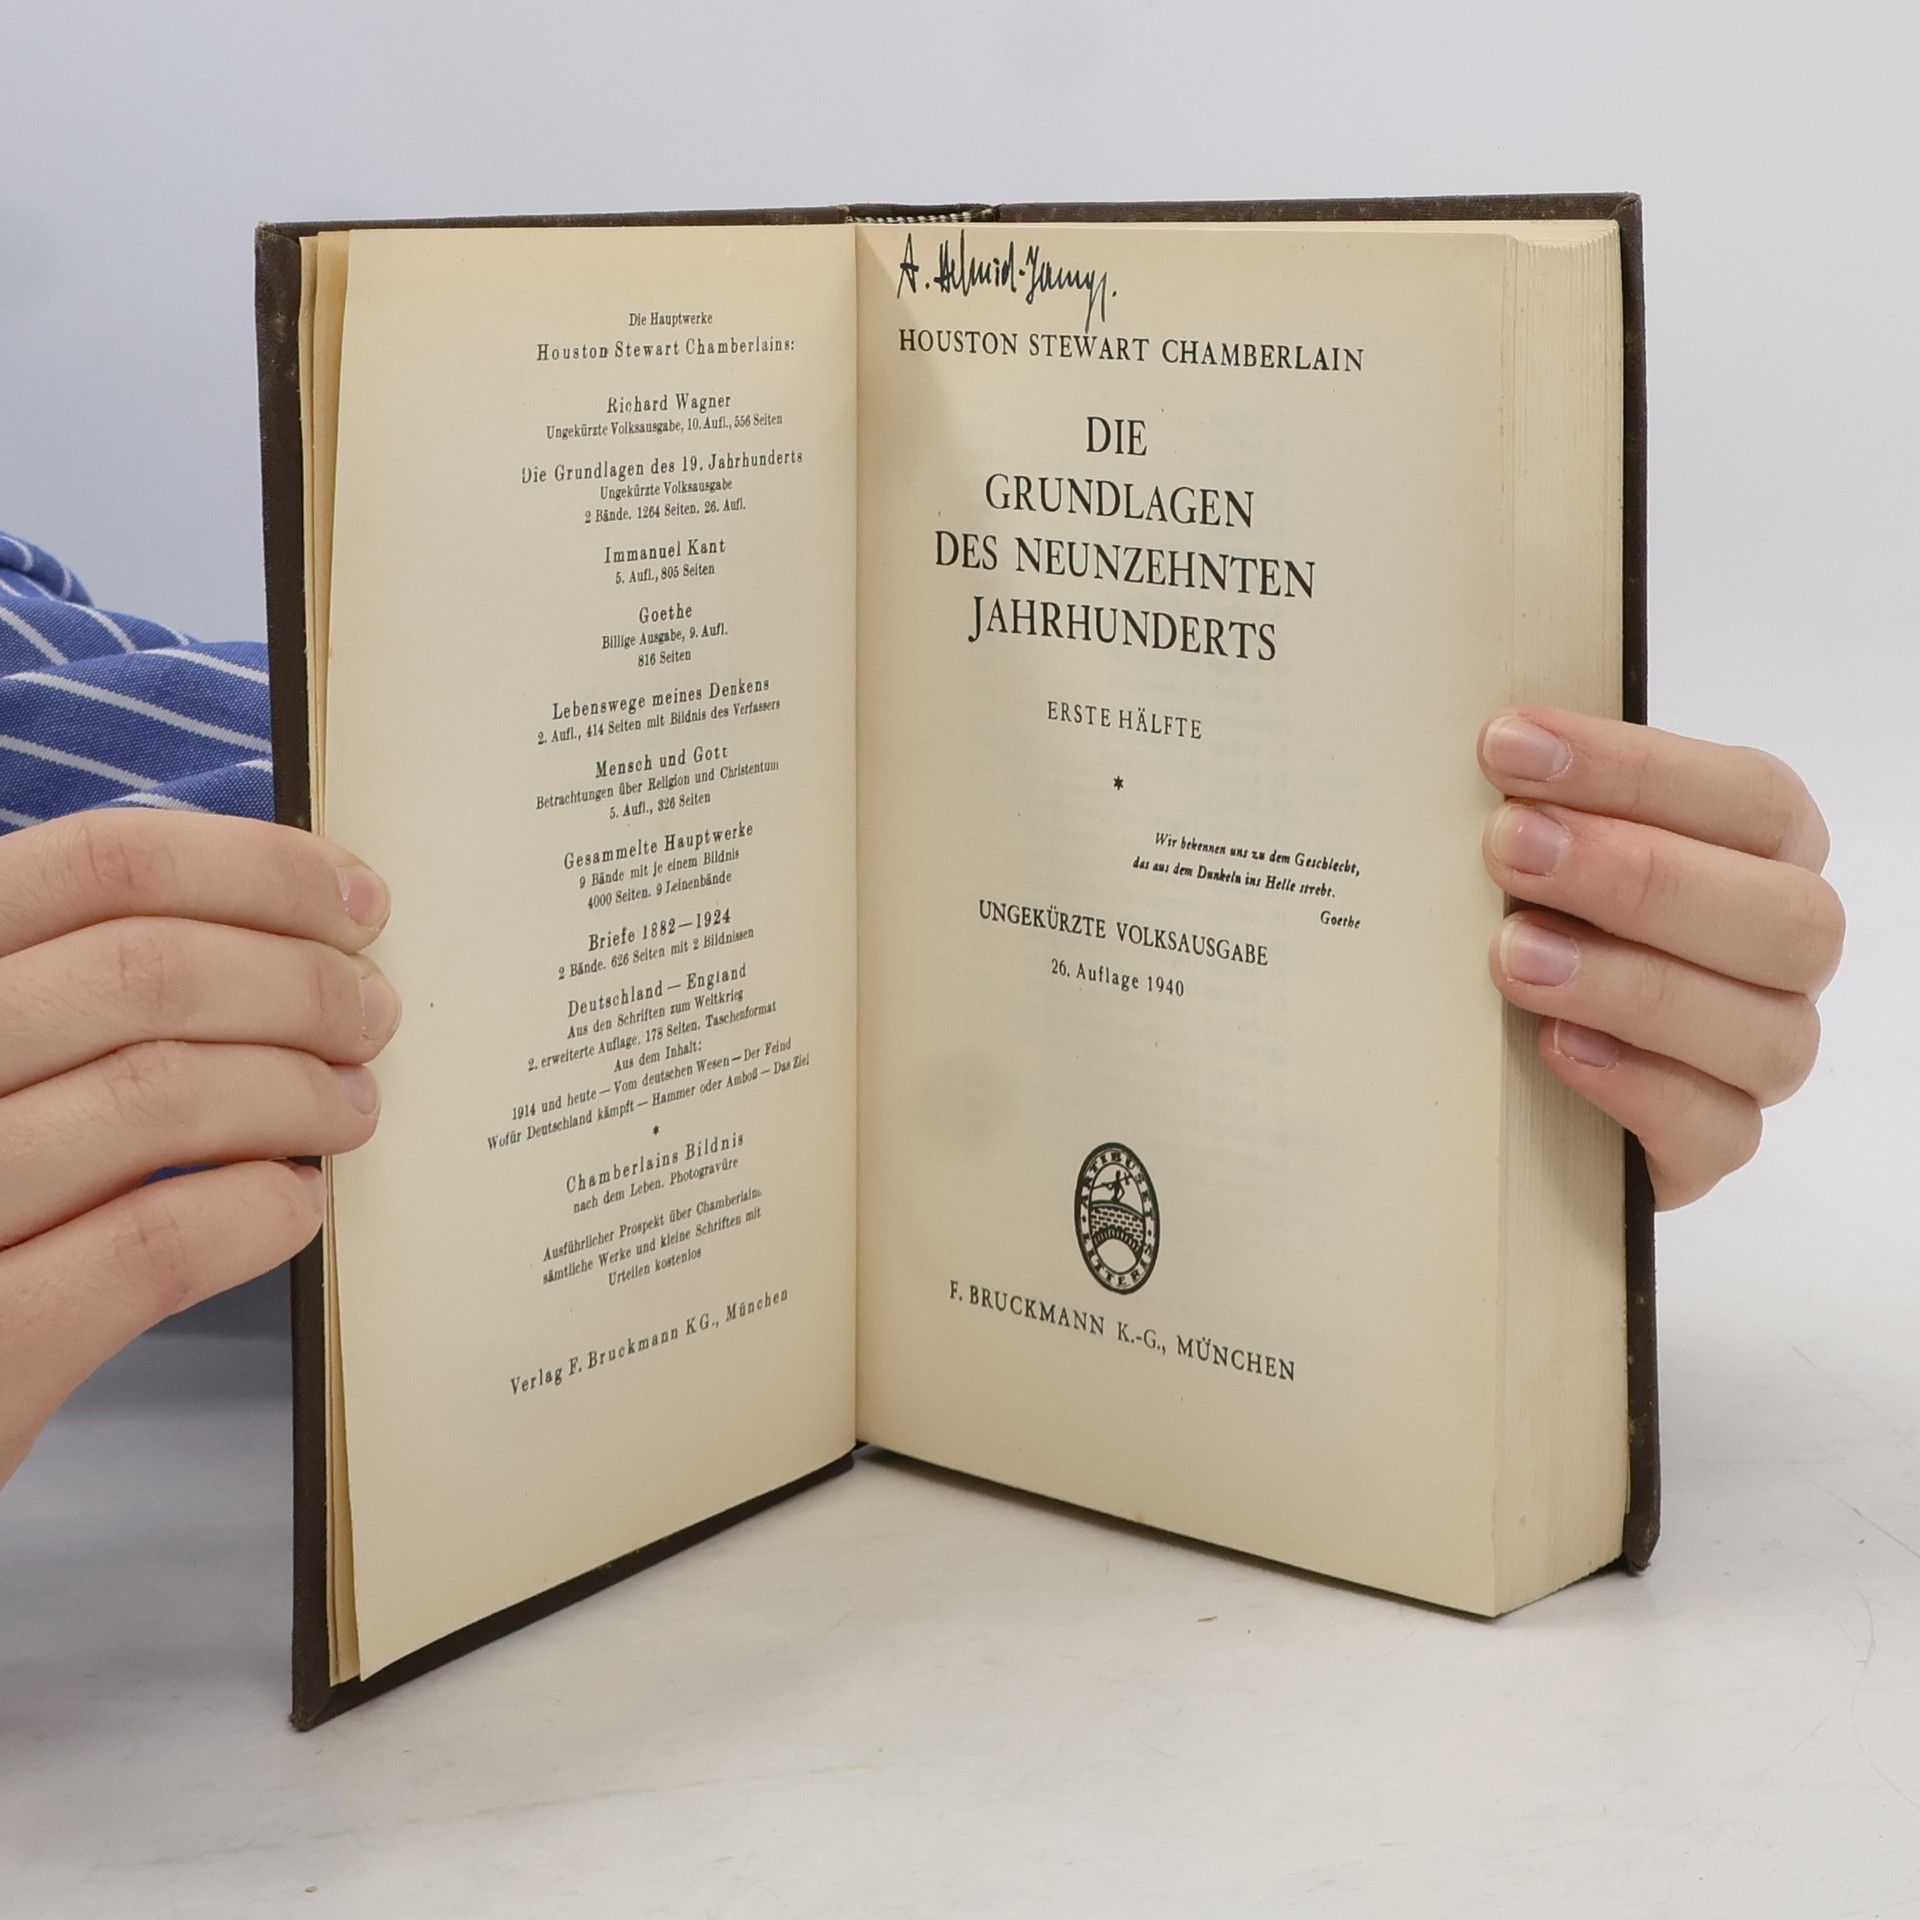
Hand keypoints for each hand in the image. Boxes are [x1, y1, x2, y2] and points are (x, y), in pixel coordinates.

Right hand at [0, 810, 396, 1488]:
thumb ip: (72, 1000)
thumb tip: (277, 944)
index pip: (95, 867)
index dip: (255, 873)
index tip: (357, 904)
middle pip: (147, 971)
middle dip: (301, 985)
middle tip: (371, 1017)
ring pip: (160, 1095)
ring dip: (297, 1093)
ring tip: (348, 1111)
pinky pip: (151, 1247)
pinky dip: (254, 1214)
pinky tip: (292, 1208)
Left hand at [1479, 707, 1842, 1209]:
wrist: (1503, 1065)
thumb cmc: (1531, 911)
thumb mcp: (1528, 847)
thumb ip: (1534, 797)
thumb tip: (1481, 741)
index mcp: (1761, 850)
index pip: (1749, 798)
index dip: (1633, 769)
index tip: (1507, 746)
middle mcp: (1782, 951)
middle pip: (1783, 916)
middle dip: (1637, 876)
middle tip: (1509, 849)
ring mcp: (1759, 1054)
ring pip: (1765, 1033)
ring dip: (1630, 986)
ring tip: (1514, 958)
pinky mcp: (1711, 1145)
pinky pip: (1719, 1132)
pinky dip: (1639, 1089)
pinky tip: (1558, 1047)